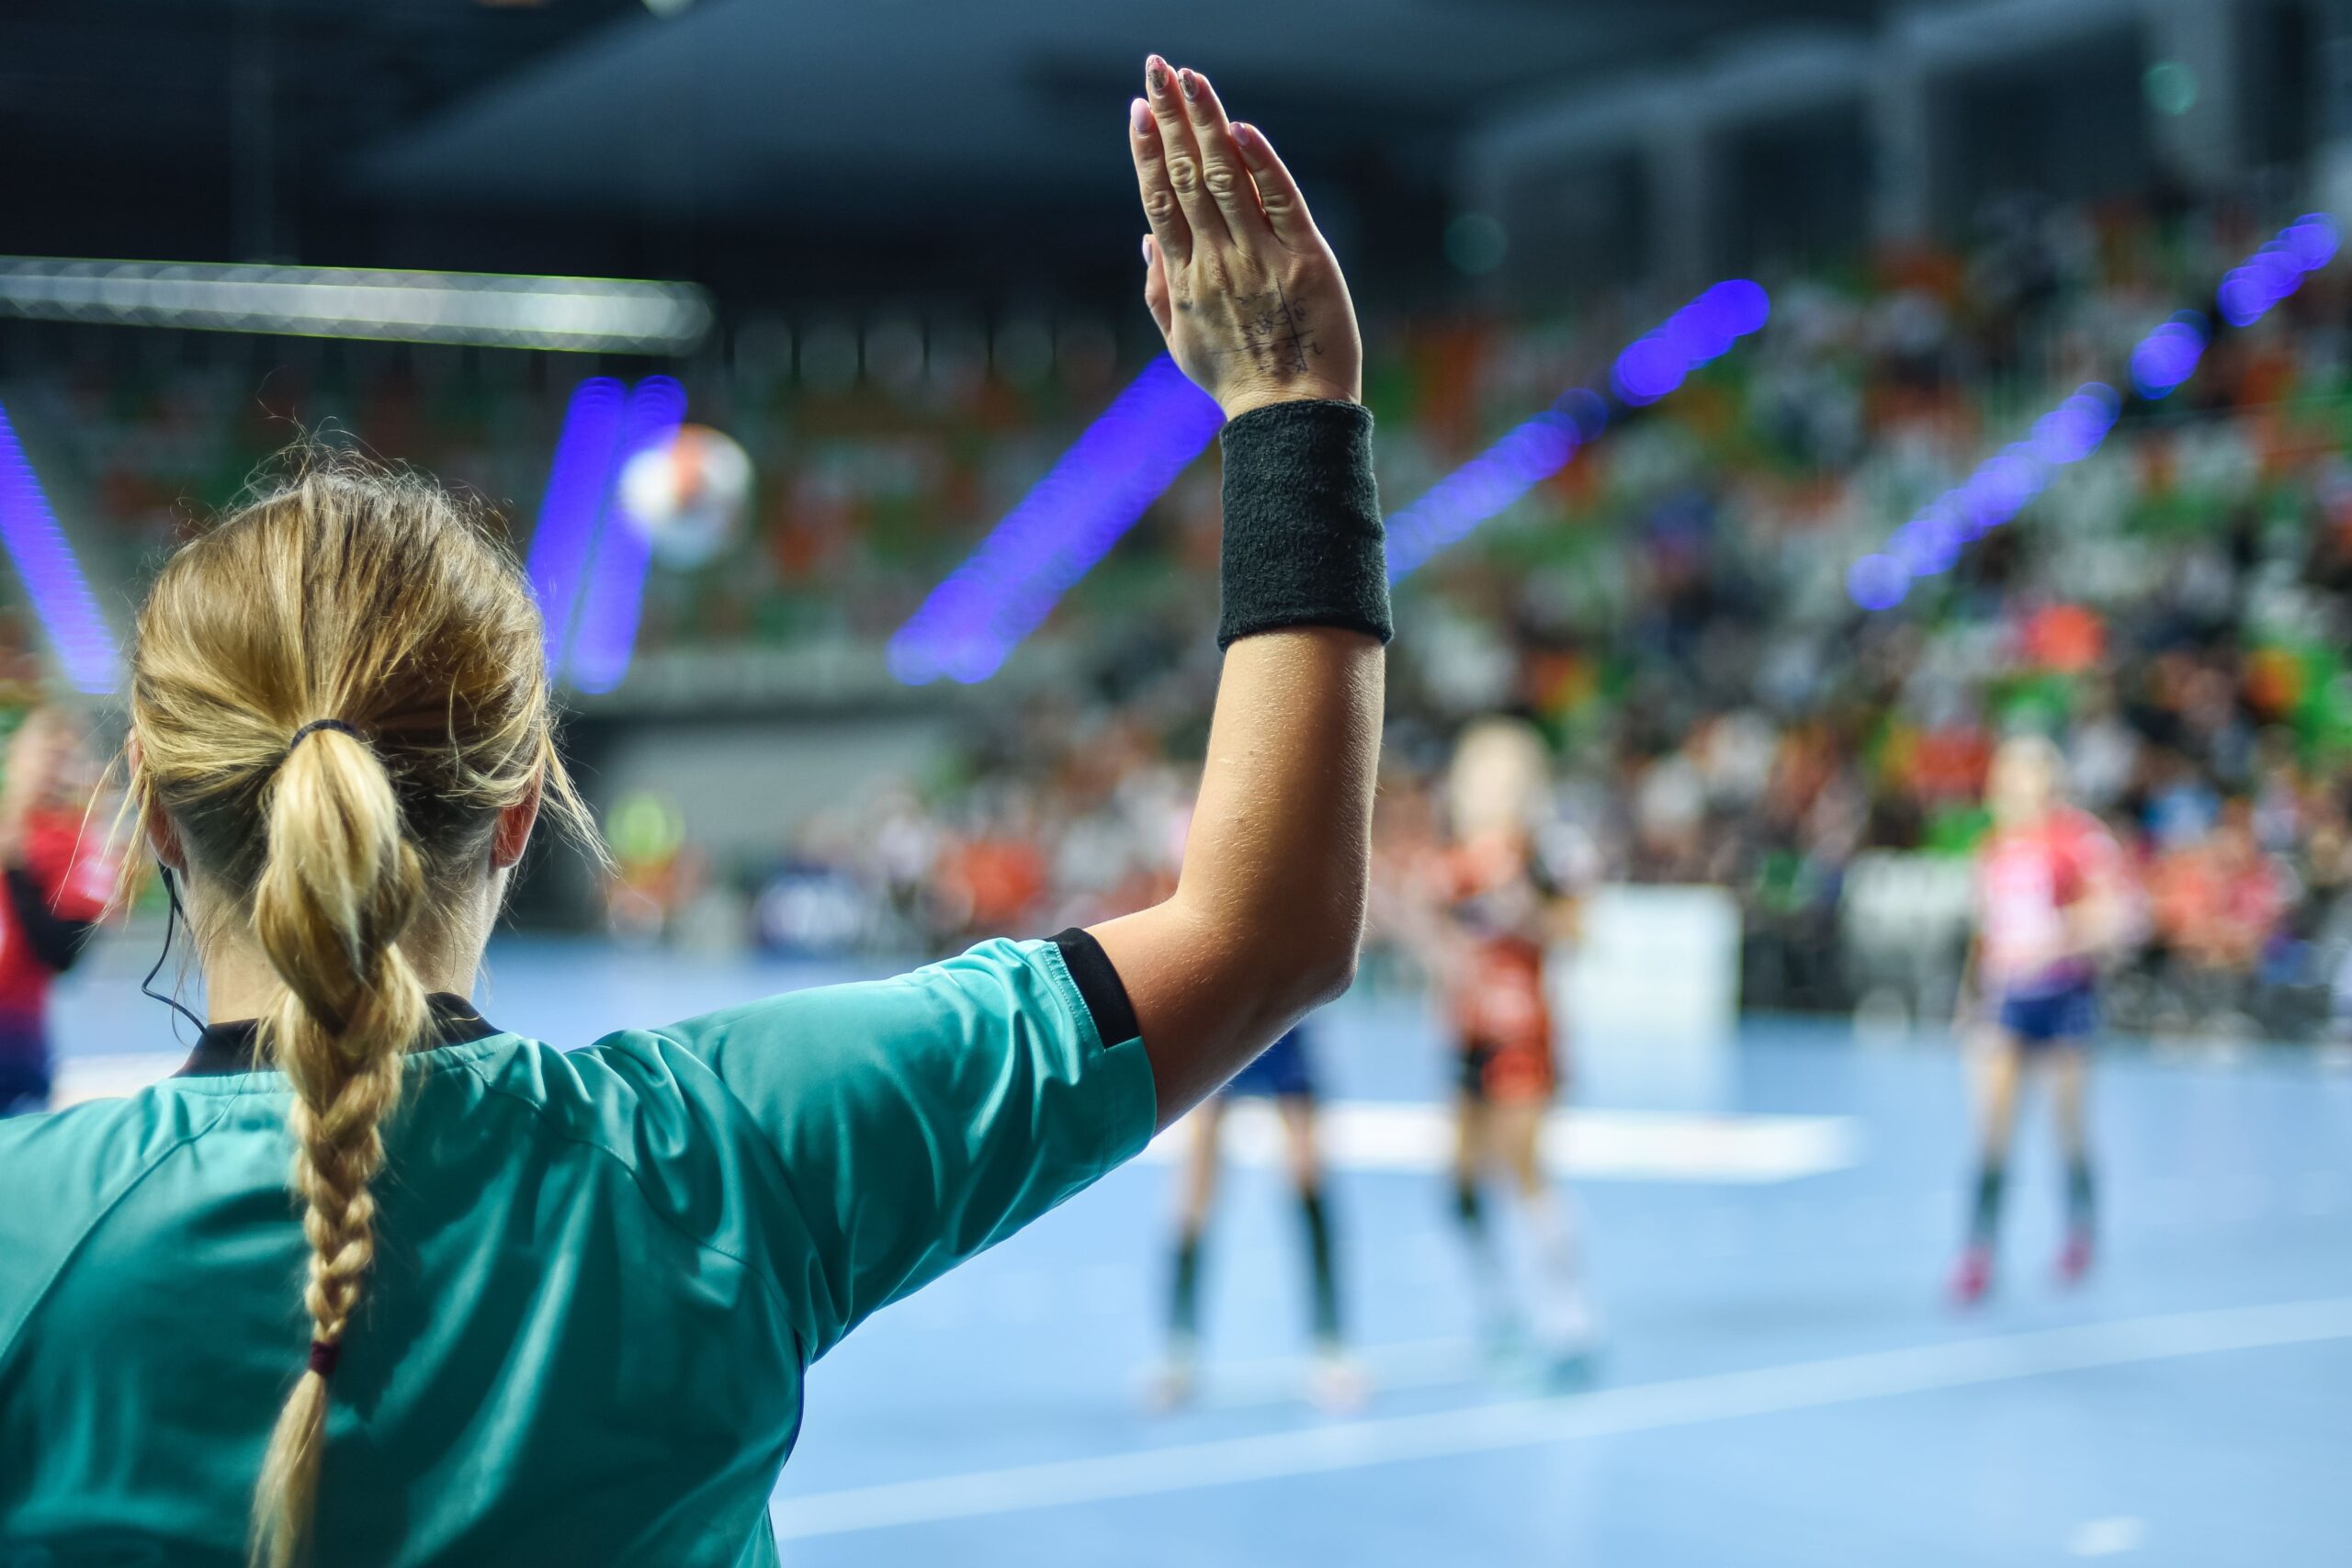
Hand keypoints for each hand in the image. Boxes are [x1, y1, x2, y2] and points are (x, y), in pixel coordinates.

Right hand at [1129, 57, 1361, 421]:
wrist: (1289, 416)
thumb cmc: (1235, 380)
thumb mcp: (1181, 341)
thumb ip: (1158, 287)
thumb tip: (1146, 236)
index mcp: (1184, 279)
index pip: (1159, 199)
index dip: (1147, 150)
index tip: (1138, 108)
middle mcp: (1216, 261)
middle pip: (1186, 176)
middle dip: (1171, 117)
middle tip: (1157, 68)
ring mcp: (1260, 258)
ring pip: (1226, 177)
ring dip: (1207, 123)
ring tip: (1192, 79)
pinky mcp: (1305, 259)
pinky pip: (1280, 201)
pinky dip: (1260, 162)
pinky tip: (1241, 128)